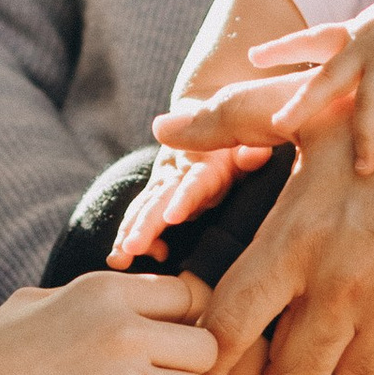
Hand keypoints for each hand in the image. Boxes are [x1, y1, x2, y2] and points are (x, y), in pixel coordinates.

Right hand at [110, 143, 253, 260]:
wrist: (204, 114)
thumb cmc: (235, 140)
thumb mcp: (247, 141)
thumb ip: (252, 153)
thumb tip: (255, 156)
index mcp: (205, 166)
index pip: (194, 185)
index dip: (183, 200)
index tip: (172, 217)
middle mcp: (178, 174)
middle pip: (160, 200)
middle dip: (145, 226)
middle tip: (130, 248)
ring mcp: (164, 183)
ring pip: (143, 208)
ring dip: (129, 232)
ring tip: (118, 259)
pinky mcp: (156, 193)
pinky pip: (139, 213)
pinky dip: (127, 233)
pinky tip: (119, 259)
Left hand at [204, 81, 373, 374]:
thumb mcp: (313, 119)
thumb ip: (235, 122)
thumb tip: (165, 125)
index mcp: (294, 239)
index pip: (227, 326)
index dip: (209, 360)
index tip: (202, 371)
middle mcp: (336, 286)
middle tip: (281, 354)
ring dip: (336, 358)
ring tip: (338, 318)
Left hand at [245, 0, 373, 173]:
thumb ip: (371, 43)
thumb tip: (356, 63)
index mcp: (358, 32)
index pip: (312, 39)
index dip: (282, 47)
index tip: (252, 56)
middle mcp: (367, 43)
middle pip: (326, 79)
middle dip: (301, 103)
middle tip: (278, 123)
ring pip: (369, 102)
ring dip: (366, 138)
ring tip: (364, 169)